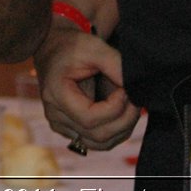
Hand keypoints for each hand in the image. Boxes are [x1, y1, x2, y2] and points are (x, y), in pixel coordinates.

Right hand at [34, 23, 139, 151]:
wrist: (54, 48)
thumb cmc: (73, 46)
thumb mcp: (95, 48)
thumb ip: (116, 66)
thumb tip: (136, 87)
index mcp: (56, 94)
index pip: (89, 118)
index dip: (114, 109)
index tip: (124, 90)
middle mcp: (55, 115)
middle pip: (97, 135)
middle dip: (124, 120)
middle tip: (135, 99)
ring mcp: (60, 125)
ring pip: (99, 143)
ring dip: (122, 128)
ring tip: (131, 106)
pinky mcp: (69, 129)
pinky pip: (97, 141)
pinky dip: (114, 131)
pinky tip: (122, 113)